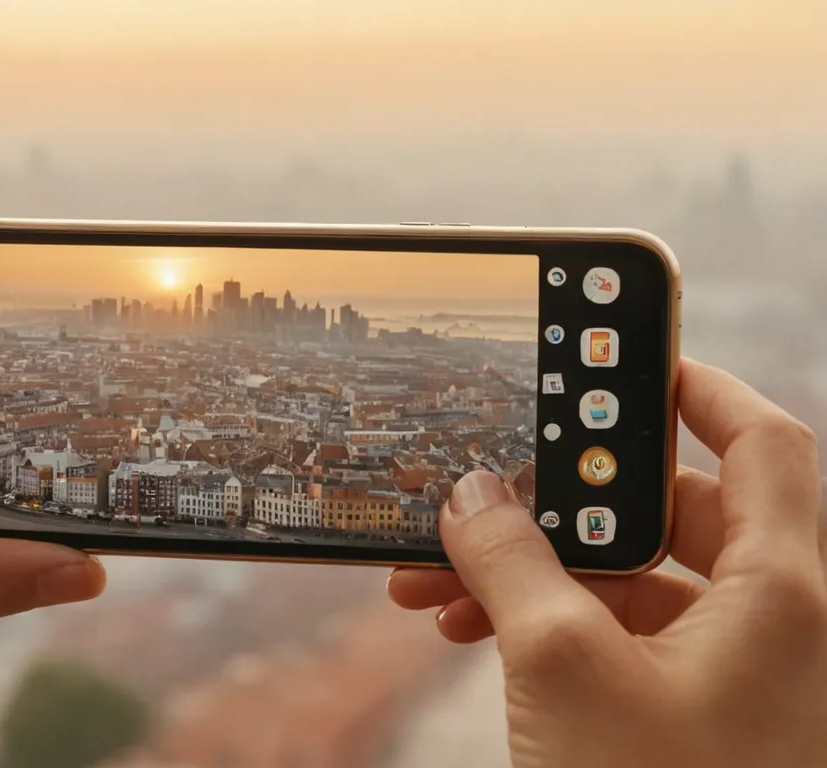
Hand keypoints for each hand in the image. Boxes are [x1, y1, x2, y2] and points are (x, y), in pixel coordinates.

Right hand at [389, 358, 826, 767]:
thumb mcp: (565, 667)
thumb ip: (512, 562)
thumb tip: (472, 493)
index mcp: (784, 591)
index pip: (761, 443)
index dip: (695, 388)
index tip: (623, 358)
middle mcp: (772, 624)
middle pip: (672, 513)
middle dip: (559, 502)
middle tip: (486, 486)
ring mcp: (730, 676)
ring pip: (629, 583)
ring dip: (531, 571)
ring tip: (436, 579)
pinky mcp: (686, 718)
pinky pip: (615, 640)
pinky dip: (545, 625)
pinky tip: (466, 629)